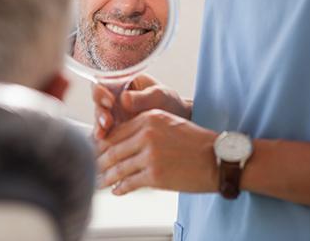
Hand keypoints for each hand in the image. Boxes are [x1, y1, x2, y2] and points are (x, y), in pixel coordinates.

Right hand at [92, 74, 192, 138]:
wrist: (178, 122)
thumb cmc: (169, 102)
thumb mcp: (159, 96)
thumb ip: (142, 97)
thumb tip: (124, 99)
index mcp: (122, 82)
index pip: (104, 82)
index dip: (101, 91)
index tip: (110, 100)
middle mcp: (114, 97)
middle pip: (97, 102)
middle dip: (100, 112)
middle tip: (107, 121)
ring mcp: (113, 114)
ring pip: (98, 118)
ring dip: (99, 126)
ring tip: (103, 134)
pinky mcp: (115, 130)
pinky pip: (105, 133)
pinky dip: (103, 139)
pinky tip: (104, 143)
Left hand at [97, 109, 216, 194]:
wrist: (219, 158)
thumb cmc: (196, 142)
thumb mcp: (168, 123)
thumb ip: (144, 128)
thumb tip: (122, 142)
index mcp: (149, 118)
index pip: (116, 131)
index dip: (102, 143)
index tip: (94, 150)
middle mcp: (146, 134)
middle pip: (113, 149)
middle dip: (98, 160)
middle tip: (90, 167)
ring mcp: (150, 155)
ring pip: (118, 167)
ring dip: (106, 177)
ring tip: (98, 182)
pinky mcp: (155, 175)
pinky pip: (130, 182)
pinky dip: (120, 188)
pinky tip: (116, 190)